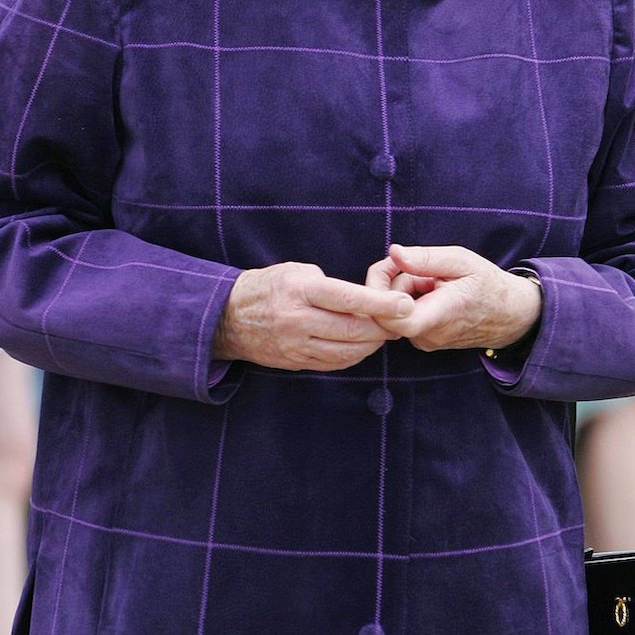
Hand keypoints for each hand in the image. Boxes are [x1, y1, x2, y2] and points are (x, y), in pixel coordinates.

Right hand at [213, 262, 413, 371]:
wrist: (229, 317)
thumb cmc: (270, 286)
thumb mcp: (296, 271)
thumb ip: (329, 285)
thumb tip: (364, 299)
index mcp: (300, 290)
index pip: (348, 298)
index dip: (381, 303)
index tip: (405, 304)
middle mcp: (297, 320)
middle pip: (353, 330)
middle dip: (384, 327)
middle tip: (403, 320)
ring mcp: (296, 345)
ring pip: (347, 351)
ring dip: (373, 344)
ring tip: (385, 332)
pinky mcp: (295, 362)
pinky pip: (334, 363)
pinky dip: (355, 355)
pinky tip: (363, 345)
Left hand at [365, 244, 541, 353]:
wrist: (510, 315)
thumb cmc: (488, 284)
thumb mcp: (462, 261)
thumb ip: (426, 258)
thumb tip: (393, 252)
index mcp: (441, 314)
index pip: (393, 318)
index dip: (379, 293)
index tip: (392, 266)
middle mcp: (430, 335)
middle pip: (387, 309)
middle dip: (393, 281)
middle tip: (417, 265)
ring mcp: (426, 342)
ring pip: (394, 313)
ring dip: (404, 291)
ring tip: (432, 281)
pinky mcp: (424, 342)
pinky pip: (404, 319)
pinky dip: (410, 301)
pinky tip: (432, 293)